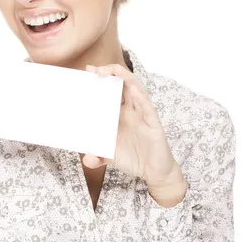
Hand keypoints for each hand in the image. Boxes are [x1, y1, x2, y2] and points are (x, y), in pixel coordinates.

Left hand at [83, 64, 186, 204]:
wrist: (154, 172)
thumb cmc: (134, 158)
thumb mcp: (111, 156)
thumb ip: (98, 157)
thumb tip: (87, 159)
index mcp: (121, 114)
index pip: (111, 91)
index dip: (102, 80)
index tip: (88, 71)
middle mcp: (132, 110)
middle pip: (123, 85)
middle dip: (110, 73)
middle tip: (94, 69)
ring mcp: (143, 115)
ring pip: (137, 90)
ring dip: (125, 78)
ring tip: (114, 70)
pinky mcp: (154, 123)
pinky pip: (148, 107)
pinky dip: (141, 96)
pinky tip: (133, 89)